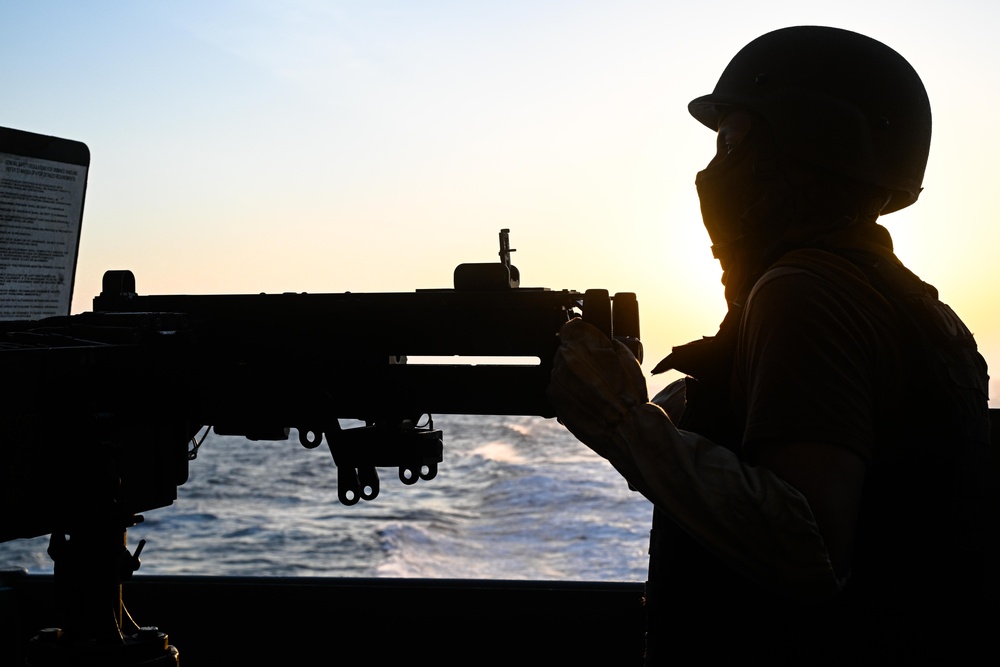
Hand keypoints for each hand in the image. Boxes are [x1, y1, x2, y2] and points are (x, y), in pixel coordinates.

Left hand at [546, 318, 647, 459]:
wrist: (625, 429)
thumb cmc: (630, 396)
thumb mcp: (627, 359)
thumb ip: (610, 345)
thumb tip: (607, 341)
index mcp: (582, 345)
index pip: (570, 328)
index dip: (579, 333)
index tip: (584, 339)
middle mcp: (565, 360)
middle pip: (565, 350)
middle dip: (579, 357)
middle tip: (597, 372)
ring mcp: (557, 380)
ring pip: (561, 369)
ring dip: (573, 375)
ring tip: (594, 390)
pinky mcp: (555, 399)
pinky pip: (559, 388)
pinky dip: (569, 391)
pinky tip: (586, 400)